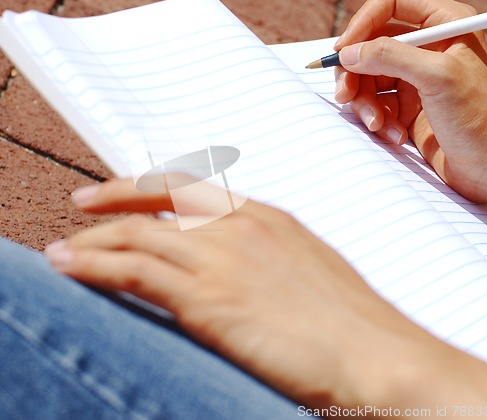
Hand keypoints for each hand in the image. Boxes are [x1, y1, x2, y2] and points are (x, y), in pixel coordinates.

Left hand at [45, 177, 486, 409]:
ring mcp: (220, 258)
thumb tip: (238, 260)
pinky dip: (94, 266)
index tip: (123, 191)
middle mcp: (238, 226)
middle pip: (157, 199)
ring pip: (136, 236)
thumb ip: (265, 253)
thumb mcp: (304, 265)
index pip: (192, 187)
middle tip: (81, 203)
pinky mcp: (207, 298)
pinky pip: (134, 272)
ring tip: (62, 249)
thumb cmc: (349, 316)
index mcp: (264, 215)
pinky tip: (70, 267)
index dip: (150, 186)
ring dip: (92, 242)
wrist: (374, 351)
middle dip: (112, 197)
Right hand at [334, 0, 486, 202]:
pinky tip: (395, 135)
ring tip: (378, 125)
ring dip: (365, 102)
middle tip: (346, 95)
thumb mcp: (438, 78)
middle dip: (355, 72)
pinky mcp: (406, 105)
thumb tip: (348, 52)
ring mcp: (414, 77)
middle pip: (370, 44)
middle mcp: (427, 46)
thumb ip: (390, 56)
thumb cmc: (481, 119)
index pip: (390, 2)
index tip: (344, 51)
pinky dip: (377, 120)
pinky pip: (375, 103)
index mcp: (444, 23)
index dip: (362, 23)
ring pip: (367, 77)